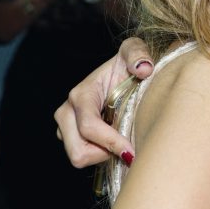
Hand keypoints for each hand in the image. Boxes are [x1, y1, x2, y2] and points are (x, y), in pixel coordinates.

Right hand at [54, 37, 153, 167]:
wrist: (121, 72)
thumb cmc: (127, 63)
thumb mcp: (134, 51)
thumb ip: (138, 54)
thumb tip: (143, 68)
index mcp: (81, 94)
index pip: (89, 127)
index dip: (110, 142)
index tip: (131, 151)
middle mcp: (67, 112)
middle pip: (78, 150)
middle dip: (104, 153)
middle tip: (128, 147)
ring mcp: (66, 127)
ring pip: (79, 157)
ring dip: (103, 155)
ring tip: (123, 140)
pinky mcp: (71, 137)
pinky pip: (84, 157)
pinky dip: (101, 155)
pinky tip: (116, 141)